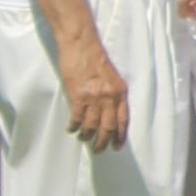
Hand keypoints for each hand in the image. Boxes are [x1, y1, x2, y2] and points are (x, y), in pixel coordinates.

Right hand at [58, 27, 128, 147]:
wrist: (81, 44)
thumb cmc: (95, 58)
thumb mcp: (111, 76)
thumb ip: (112, 93)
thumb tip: (108, 112)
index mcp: (120, 92)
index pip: (123, 120)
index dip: (120, 135)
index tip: (117, 146)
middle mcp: (109, 97)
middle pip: (108, 127)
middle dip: (103, 142)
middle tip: (99, 150)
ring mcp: (94, 97)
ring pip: (92, 125)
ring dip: (87, 135)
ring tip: (84, 139)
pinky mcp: (78, 96)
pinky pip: (77, 118)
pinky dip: (74, 126)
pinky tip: (72, 129)